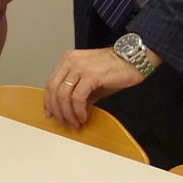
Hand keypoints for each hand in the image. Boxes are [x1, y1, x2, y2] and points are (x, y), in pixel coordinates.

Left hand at [44, 46, 158, 127]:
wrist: (134, 60)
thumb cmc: (115, 69)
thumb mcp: (91, 79)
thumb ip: (78, 91)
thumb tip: (69, 109)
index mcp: (69, 60)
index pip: (50, 82)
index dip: (48, 101)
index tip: (50, 113)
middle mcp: (71, 61)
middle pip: (54, 89)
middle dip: (56, 109)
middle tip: (63, 122)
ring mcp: (80, 67)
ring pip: (64, 95)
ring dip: (68, 113)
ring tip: (75, 122)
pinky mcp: (91, 75)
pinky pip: (78, 97)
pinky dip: (78, 110)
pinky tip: (83, 117)